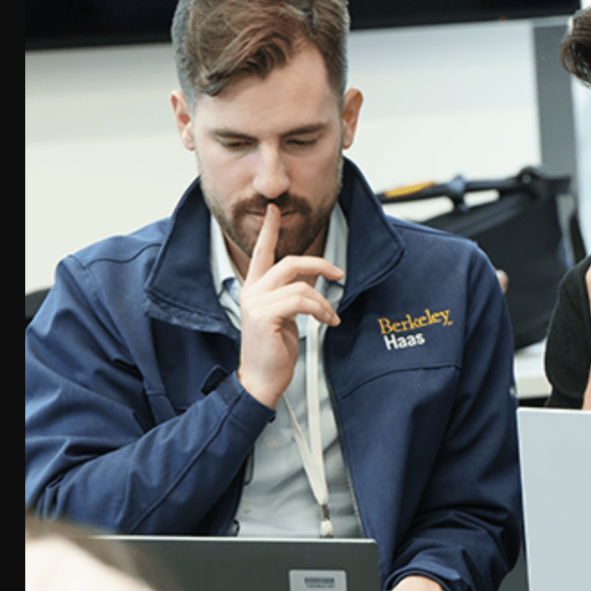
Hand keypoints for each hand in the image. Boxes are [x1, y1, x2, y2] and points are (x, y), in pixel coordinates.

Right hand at [236, 204, 343, 408]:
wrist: (261, 380)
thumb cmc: (273, 352)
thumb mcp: (285, 317)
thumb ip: (294, 294)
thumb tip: (314, 278)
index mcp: (255, 289)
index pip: (261, 252)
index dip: (270, 230)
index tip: (275, 210)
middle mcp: (252, 292)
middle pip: (289, 262)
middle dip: (319, 264)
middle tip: (338, 272)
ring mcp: (255, 303)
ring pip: (301, 285)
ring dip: (323, 302)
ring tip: (329, 317)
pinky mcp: (264, 315)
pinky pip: (301, 301)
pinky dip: (319, 310)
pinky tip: (325, 322)